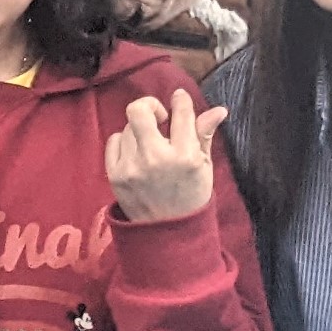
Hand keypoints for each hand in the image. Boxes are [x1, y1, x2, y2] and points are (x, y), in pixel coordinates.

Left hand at [104, 90, 229, 223]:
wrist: (167, 233)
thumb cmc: (190, 196)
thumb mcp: (204, 167)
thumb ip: (204, 136)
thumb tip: (218, 109)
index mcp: (185, 157)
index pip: (181, 114)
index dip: (180, 100)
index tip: (178, 97)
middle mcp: (157, 159)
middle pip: (139, 111)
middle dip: (149, 105)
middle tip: (158, 115)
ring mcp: (132, 167)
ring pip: (128, 127)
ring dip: (140, 130)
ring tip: (152, 145)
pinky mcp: (115, 175)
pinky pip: (113, 141)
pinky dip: (124, 142)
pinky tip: (136, 154)